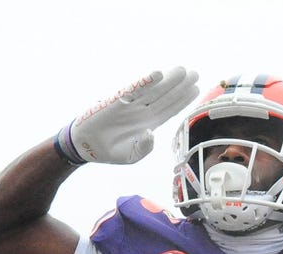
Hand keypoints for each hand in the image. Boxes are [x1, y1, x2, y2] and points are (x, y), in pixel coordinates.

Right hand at [56, 67, 198, 164]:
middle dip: (180, 86)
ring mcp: (131, 105)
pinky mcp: (118, 101)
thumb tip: (151, 133)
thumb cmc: (110, 150)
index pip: (170, 109)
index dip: (183, 99)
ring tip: (182, 70)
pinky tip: (158, 74)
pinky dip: (146, 82)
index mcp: (148, 123)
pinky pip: (134, 90)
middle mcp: (142, 112)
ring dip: (168, 80)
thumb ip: (145, 148)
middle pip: (166, 97)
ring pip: (154, 91)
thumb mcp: (132, 156)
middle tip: (195, 73)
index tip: (196, 89)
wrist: (87, 146)